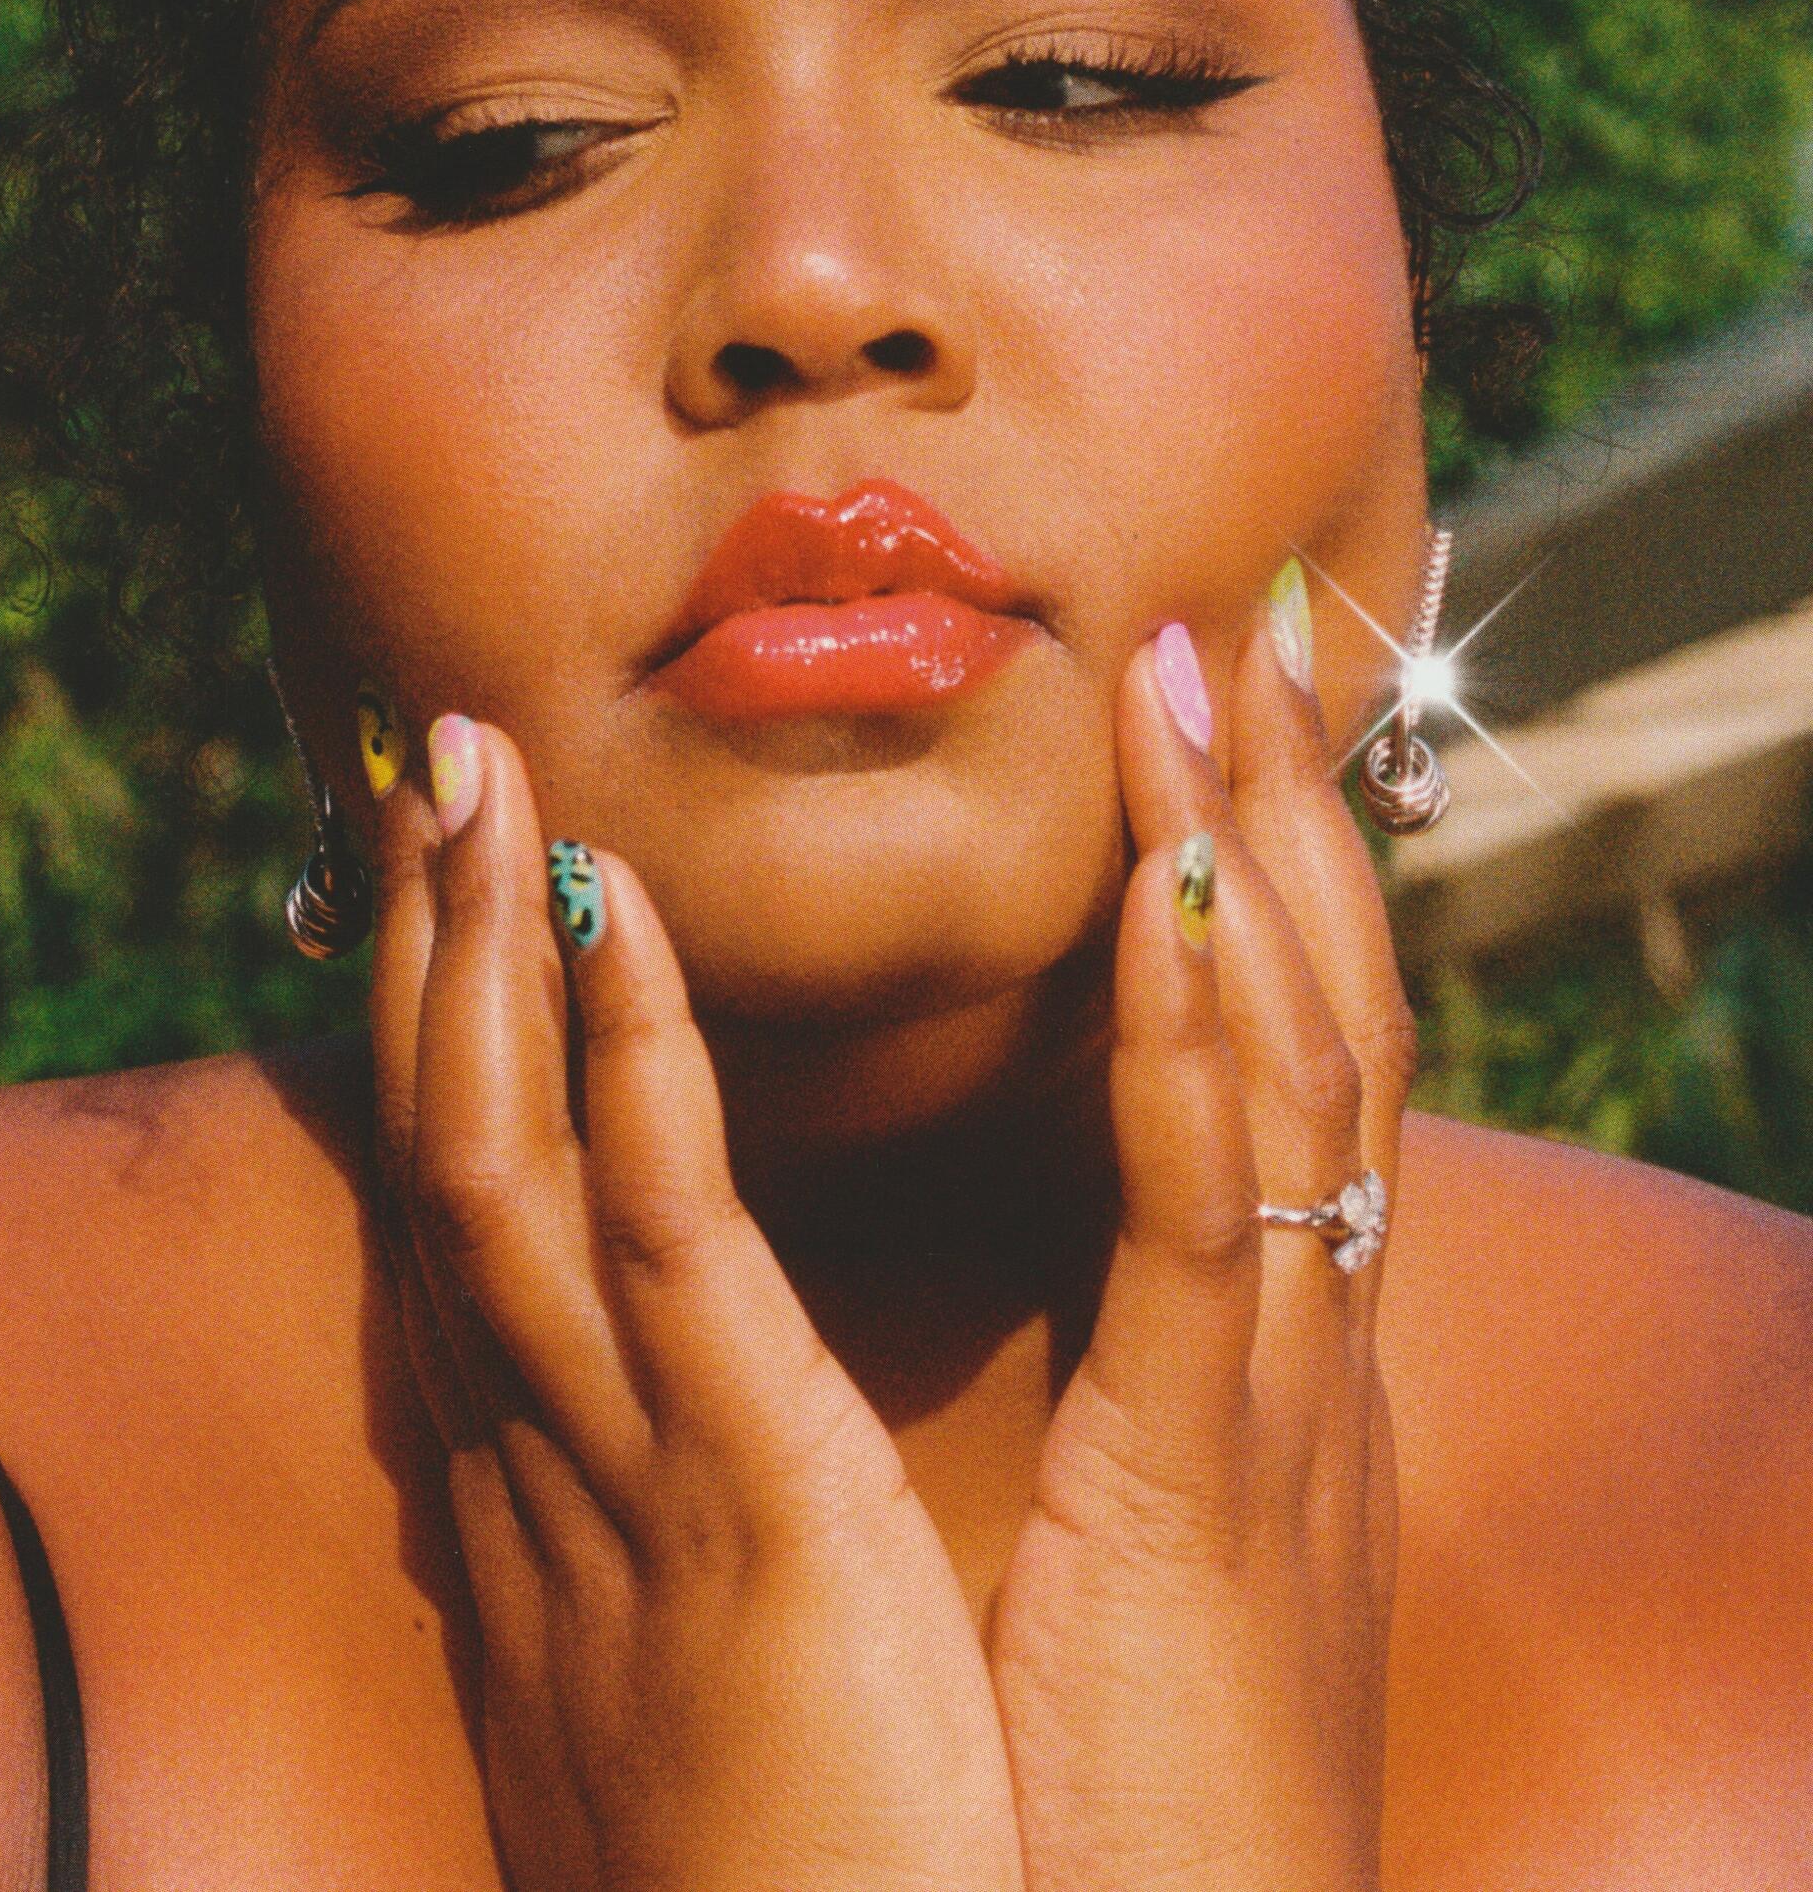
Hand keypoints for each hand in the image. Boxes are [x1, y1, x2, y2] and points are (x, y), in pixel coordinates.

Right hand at [367, 718, 1023, 1891]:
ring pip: (494, 1163)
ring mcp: (619, 1473)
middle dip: (425, 949)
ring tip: (475, 769)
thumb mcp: (700, 1640)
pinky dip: (621, 1064)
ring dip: (476, 953)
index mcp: (559, 1485)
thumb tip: (676, 1386)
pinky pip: (658, 1243)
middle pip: (444, 1153)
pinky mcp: (734, 1498)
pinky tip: (607, 913)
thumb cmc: (825, 1856)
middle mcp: (542, 1461)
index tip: (460, 871)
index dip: (445, 1035)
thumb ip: (673, 1493)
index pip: (471, 1217)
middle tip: (430, 753)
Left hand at [987, 606, 1410, 1891]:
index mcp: (1269, 1363)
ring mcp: (1282, 1404)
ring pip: (1291, 1070)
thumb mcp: (1144, 1557)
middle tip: (1240, 621)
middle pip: (1313, 1016)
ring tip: (1204, 674)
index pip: (1279, 1063)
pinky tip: (1181, 890)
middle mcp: (1303, 1349)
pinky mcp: (1220, 1483)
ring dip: (1247, 852)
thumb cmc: (1124, 1812)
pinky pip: (1218, 1218)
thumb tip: (1080, 1272)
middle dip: (1280, 809)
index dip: (1257, 878)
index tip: (1205, 719)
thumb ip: (1135, 1402)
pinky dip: (1203, 1040)